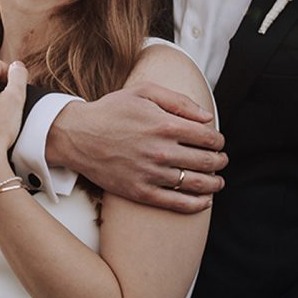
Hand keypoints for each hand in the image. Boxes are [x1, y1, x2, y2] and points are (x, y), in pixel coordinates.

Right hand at [48, 83, 226, 212]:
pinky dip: (196, 204)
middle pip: (206, 161)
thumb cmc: (111, 110)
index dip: (218, 141)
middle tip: (221, 161)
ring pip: (195, 184)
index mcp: (165, 124)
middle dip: (219, 161)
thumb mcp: (144, 93)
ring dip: (214, 183)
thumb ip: (179, 101)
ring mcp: (151, 173)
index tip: (217, 142)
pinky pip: (176, 203)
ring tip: (217, 182)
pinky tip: (205, 201)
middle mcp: (161, 151)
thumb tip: (207, 118)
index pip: (207, 137)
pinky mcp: (140, 192)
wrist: (77, 135)